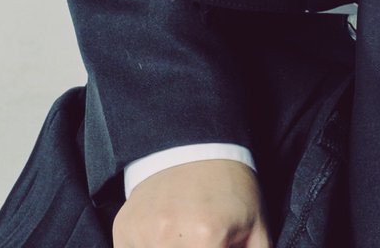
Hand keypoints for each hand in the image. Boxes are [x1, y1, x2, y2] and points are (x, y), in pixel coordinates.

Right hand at [112, 159, 273, 246]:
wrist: (197, 142)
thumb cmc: (231, 188)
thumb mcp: (257, 228)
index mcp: (205, 239)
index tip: (218, 246)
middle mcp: (167, 238)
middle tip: (203, 241)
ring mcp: (140, 234)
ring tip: (187, 237)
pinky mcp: (123, 230)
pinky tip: (165, 239)